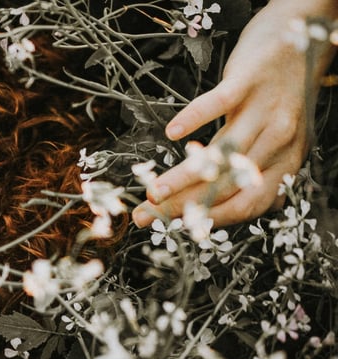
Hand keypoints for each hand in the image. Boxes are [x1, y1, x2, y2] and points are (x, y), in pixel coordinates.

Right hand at [132, 0, 337, 227]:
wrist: (300, 42)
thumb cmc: (278, 98)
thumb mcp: (273, 141)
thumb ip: (248, 173)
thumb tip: (213, 209)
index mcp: (285, 162)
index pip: (247, 204)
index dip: (209, 220)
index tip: (171, 228)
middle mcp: (279, 140)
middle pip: (228, 185)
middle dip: (183, 206)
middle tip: (145, 216)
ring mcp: (264, 109)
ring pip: (222, 153)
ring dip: (183, 176)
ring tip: (152, 190)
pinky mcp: (249, 80)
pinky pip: (220, 103)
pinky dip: (195, 119)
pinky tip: (172, 133)